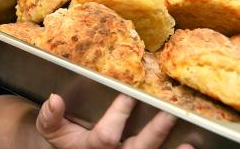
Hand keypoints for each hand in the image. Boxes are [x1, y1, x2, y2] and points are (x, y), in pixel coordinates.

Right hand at [36, 93, 194, 148]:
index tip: (128, 95)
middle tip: (168, 114)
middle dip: (154, 133)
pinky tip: (189, 148)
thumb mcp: (49, 128)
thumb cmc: (61, 138)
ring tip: (190, 143)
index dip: (118, 117)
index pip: (106, 136)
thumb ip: (51, 116)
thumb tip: (55, 99)